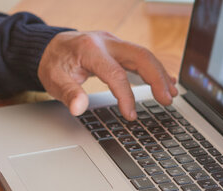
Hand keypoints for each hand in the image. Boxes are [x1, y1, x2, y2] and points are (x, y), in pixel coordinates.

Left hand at [38, 31, 177, 120]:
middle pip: (140, 56)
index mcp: (90, 49)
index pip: (115, 73)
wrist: (50, 47)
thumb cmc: (53, 63)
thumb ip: (68, 93)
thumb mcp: (53, 80)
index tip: (130, 115)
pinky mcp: (119, 49)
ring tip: (171, 94)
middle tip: (167, 100)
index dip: (126, 95)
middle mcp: (106, 42)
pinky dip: (155, 70)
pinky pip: (141, 58)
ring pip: (144, 55)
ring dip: (160, 74)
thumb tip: (78, 108)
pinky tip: (168, 81)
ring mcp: (115, 43)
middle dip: (157, 78)